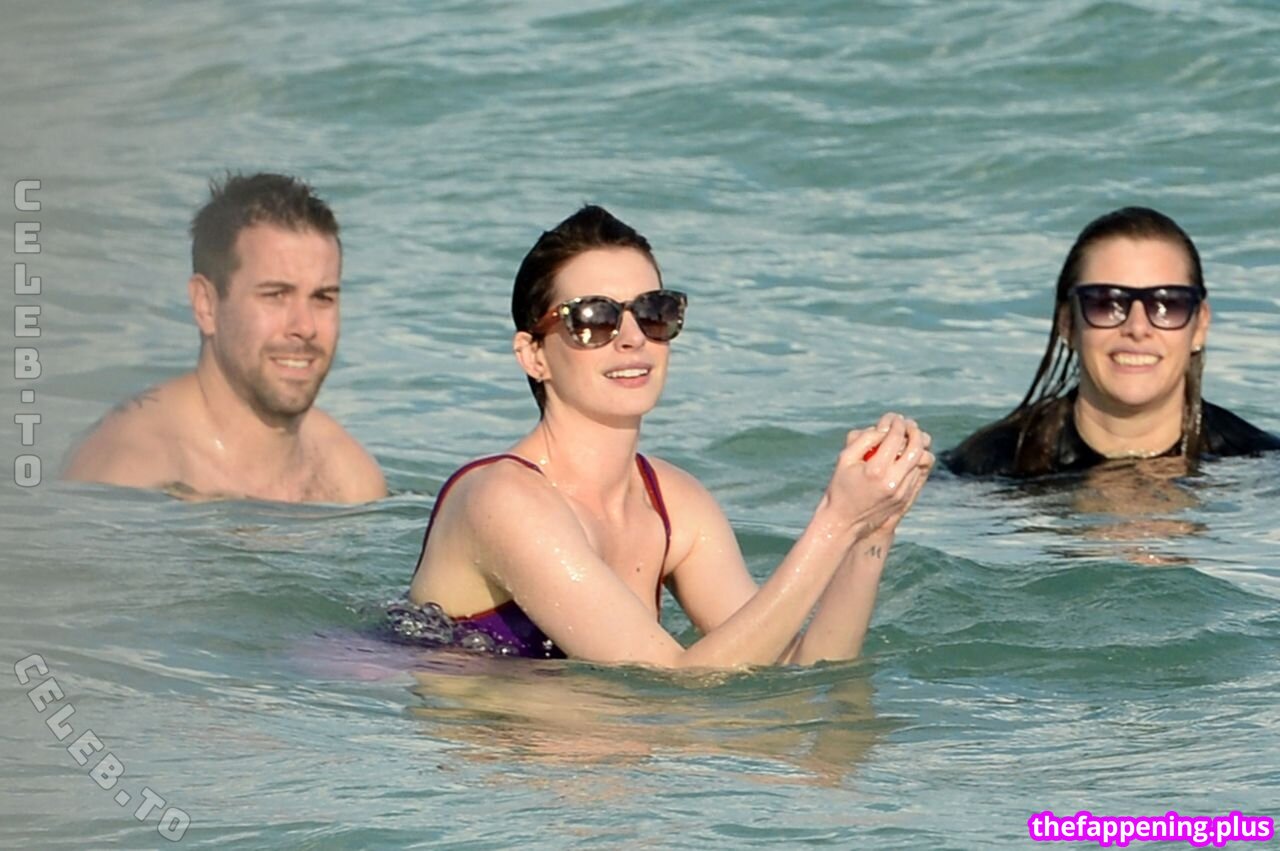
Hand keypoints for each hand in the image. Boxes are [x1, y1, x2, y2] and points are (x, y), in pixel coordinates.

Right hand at [822, 413, 934, 540]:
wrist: (844, 522)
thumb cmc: (840, 487)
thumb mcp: (845, 459)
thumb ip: (864, 439)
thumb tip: (885, 429)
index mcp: (875, 470)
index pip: (895, 438)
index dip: (897, 424)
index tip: (895, 418)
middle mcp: (892, 482)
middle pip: (915, 449)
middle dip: (914, 432)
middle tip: (909, 425)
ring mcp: (901, 493)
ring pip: (921, 462)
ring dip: (918, 446)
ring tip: (911, 438)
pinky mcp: (905, 499)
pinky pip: (919, 475)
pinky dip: (917, 461)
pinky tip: (909, 455)